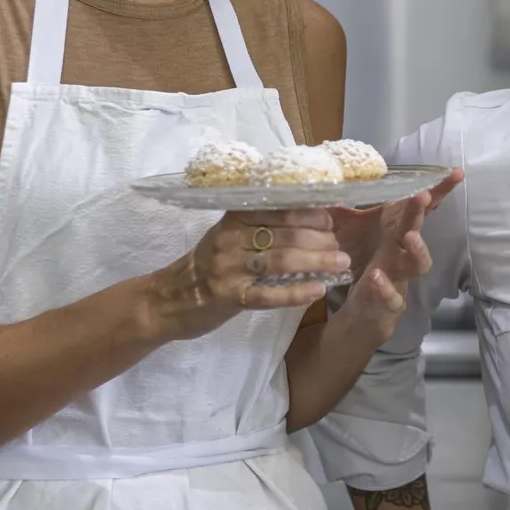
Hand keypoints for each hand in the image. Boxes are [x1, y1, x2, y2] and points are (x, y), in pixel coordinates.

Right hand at [154, 210, 348, 340]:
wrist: (167, 300)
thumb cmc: (208, 265)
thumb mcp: (229, 236)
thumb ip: (261, 225)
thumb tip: (311, 217)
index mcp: (233, 218)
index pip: (279, 209)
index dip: (310, 214)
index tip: (331, 222)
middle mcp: (230, 239)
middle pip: (285, 235)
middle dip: (320, 241)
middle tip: (342, 248)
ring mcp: (228, 268)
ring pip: (280, 261)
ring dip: (316, 263)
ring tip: (341, 265)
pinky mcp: (229, 297)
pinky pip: (267, 294)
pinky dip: (295, 292)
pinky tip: (317, 291)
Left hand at [329, 178, 457, 345]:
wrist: (364, 316)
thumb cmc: (366, 270)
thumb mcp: (358, 239)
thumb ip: (349, 212)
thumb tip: (337, 181)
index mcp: (394, 234)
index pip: (418, 210)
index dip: (438, 191)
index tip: (456, 173)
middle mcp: (401, 253)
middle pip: (416, 229)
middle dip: (420, 212)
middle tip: (423, 196)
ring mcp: (399, 278)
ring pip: (417, 264)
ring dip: (417, 250)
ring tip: (410, 236)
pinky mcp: (389, 303)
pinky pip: (393, 297)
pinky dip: (385, 288)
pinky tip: (376, 277)